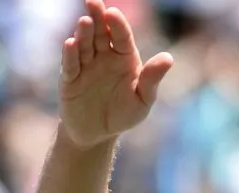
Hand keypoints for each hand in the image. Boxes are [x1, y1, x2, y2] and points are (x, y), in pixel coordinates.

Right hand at [59, 0, 173, 148]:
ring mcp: (85, 66)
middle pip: (101, 34)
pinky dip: (70, 54)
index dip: (118, 25)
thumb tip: (168, 58)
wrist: (98, 134)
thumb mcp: (142, 100)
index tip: (114, 13)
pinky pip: (70, 64)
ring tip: (85, 21)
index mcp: (124, 58)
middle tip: (94, 2)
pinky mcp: (70, 79)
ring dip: (84, 33)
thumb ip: (152, 79)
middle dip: (98, 18)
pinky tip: (70, 43)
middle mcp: (104, 57)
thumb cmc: (124, 114)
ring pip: (84, 45)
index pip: (122, 37)